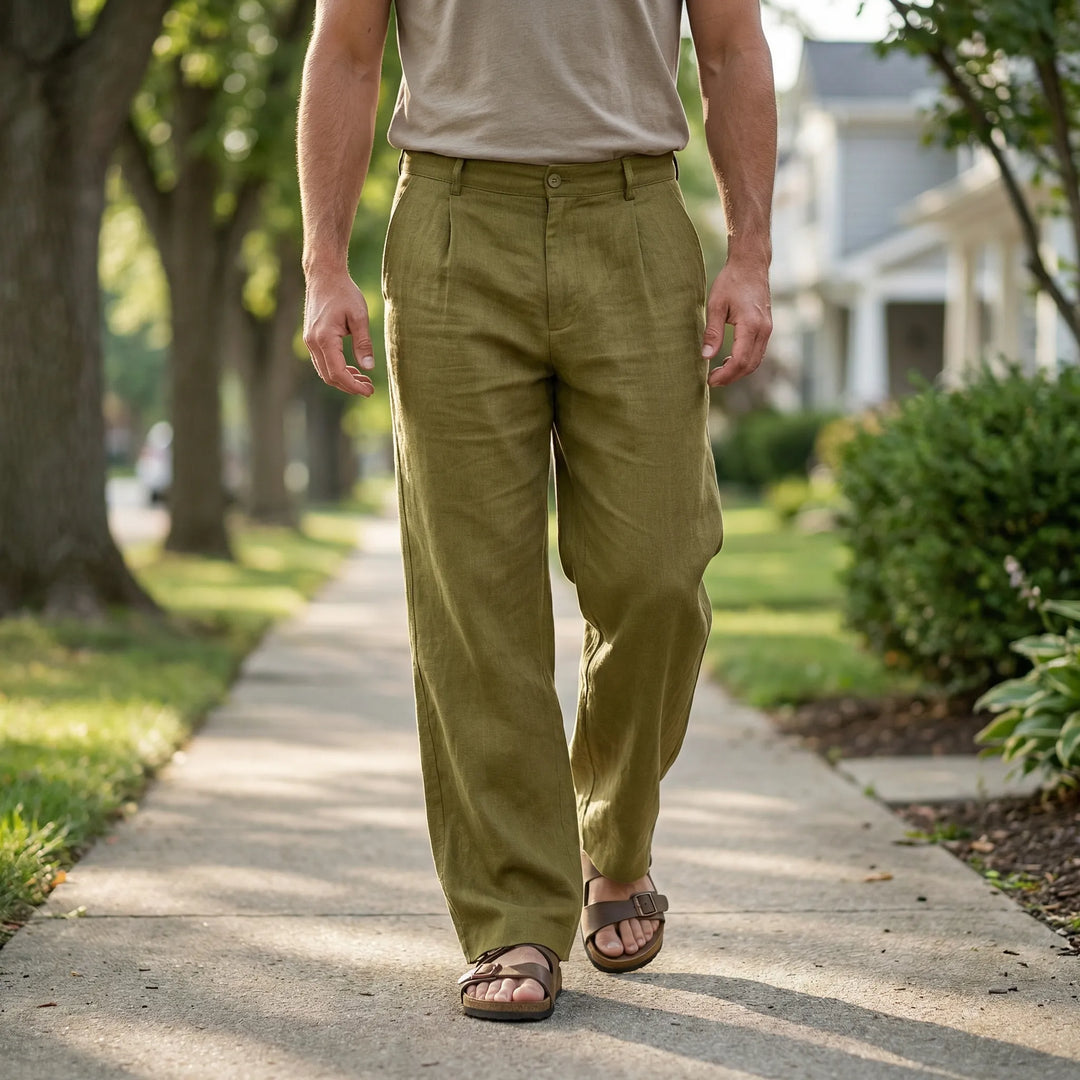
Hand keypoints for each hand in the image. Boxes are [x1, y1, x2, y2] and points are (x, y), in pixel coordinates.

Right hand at [302, 271, 375, 396]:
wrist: (324, 276)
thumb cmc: (344, 292)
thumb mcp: (359, 316)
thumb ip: (363, 343)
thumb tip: (368, 368)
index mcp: (324, 338)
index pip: (338, 373)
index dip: (353, 386)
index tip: (369, 391)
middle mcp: (313, 343)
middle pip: (329, 377)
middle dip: (350, 386)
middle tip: (370, 389)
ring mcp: (309, 341)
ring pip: (324, 371)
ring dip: (344, 380)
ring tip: (364, 381)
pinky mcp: (311, 338)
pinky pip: (322, 362)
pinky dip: (337, 369)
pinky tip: (353, 369)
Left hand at [701, 259, 771, 386]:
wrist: (751, 265)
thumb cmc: (731, 282)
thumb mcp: (716, 305)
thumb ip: (712, 332)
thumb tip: (706, 356)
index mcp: (751, 325)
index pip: (740, 361)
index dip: (725, 375)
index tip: (710, 380)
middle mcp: (764, 330)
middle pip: (750, 365)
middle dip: (731, 377)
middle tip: (712, 380)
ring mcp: (767, 329)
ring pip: (756, 361)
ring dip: (738, 371)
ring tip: (719, 373)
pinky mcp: (767, 328)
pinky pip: (758, 352)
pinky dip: (745, 362)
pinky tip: (729, 361)